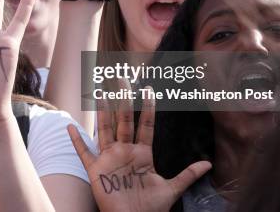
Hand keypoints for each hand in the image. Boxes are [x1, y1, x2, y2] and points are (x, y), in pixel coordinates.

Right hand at [68, 88, 210, 211]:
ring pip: (104, 130)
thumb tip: (209, 165)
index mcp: (142, 154)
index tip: (149, 89)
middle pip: (123, 121)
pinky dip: (76, 141)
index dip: (147, 108)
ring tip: (101, 93)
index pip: (145, 125)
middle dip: (123, 100)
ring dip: (102, 112)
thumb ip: (188, 175)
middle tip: (122, 80)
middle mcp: (124, 152)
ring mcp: (109, 159)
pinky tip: (70, 128)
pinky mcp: (96, 171)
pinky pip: (84, 154)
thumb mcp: (172, 189)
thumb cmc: (151, 208)